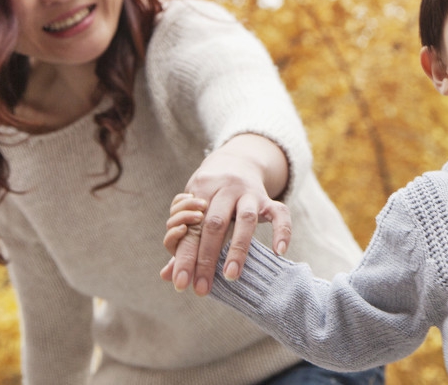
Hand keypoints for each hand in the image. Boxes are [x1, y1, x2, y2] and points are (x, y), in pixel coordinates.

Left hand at [169, 134, 292, 295]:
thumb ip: (183, 242)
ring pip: (245, 219)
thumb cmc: (210, 195)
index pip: (190, 228)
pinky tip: (280, 251)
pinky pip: (281, 213)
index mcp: (200, 192)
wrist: (238, 159)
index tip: (179, 283)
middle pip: (214, 224)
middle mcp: (225, 190)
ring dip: (237, 249)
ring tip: (231, 276)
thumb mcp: (193, 210)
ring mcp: (249, 193)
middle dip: (206, 258)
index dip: (184, 256)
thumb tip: (166, 275)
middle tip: (201, 288)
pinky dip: (282, 231)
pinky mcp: (269, 198)